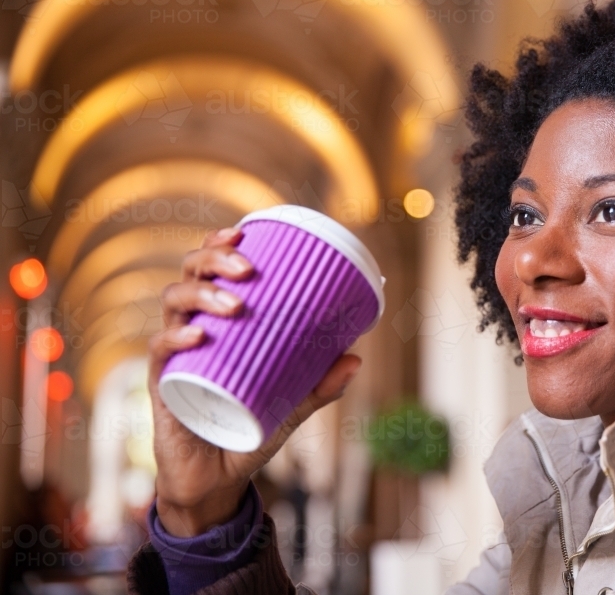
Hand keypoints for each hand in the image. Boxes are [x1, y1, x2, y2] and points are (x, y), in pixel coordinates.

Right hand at [147, 226, 361, 536]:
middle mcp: (190, 330)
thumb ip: (320, 385)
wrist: (218, 482)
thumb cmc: (249, 432)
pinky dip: (176, 339)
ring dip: (202, 295)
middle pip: (188, 275)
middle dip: (214, 260)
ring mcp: (173, 356)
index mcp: (216, 324)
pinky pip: (159, 352)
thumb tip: (357, 357)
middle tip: (247, 268)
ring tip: (233, 304)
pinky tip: (197, 336)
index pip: (208, 271)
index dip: (218, 245)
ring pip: (172, 304)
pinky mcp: (162, 386)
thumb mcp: (292, 407)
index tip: (243, 231)